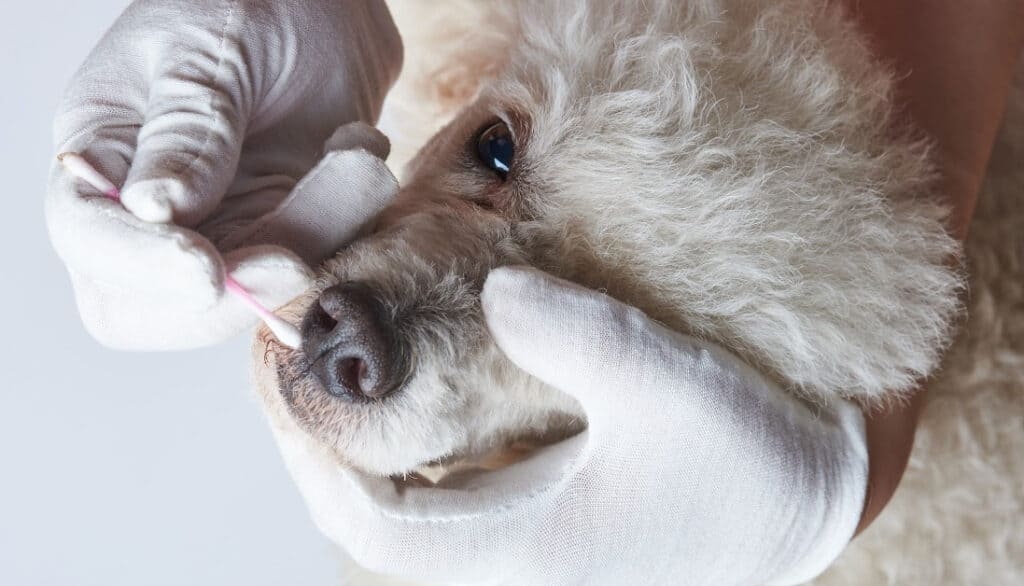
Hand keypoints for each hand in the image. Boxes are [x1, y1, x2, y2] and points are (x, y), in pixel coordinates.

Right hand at [44, 0, 401, 349]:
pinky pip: (312, 266)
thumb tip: (155, 211)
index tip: (208, 271)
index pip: (89, 238)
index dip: (142, 268)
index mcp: (103, 152)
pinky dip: (346, 227)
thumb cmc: (251, 3)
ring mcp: (220, 228)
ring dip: (312, 244)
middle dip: (232, 292)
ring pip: (247, 297)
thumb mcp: (209, 51)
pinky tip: (356, 152)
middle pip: (153, 305)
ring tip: (350, 156)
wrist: (328, 6)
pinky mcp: (282, 235)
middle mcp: (150, 207)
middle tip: (296, 256)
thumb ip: (187, 129)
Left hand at [273, 267, 868, 584]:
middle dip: (316, 440)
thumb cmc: (748, 464)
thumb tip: (497, 296)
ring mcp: (524, 537)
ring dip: (356, 437)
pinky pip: (448, 483)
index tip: (283, 374)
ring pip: (406, 500)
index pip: (377, 522)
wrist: (797, 504)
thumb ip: (580, 339)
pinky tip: (408, 386)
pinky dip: (409, 437)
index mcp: (525, 548)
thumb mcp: (672, 388)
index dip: (312, 454)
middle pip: (374, 513)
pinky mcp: (541, 512)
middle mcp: (511, 556)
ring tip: (332, 363)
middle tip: (290, 356)